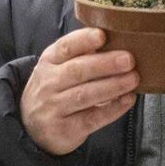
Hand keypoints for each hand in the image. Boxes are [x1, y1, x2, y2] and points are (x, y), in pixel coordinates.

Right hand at [21, 27, 137, 155]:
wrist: (31, 129)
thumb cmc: (54, 91)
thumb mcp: (57, 69)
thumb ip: (81, 56)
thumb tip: (117, 42)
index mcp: (49, 62)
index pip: (65, 47)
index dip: (84, 40)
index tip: (102, 35)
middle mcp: (48, 83)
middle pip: (77, 70)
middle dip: (105, 64)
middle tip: (129, 60)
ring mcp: (55, 107)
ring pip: (85, 95)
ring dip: (112, 86)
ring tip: (133, 79)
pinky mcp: (65, 129)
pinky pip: (92, 118)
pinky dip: (113, 109)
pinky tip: (128, 100)